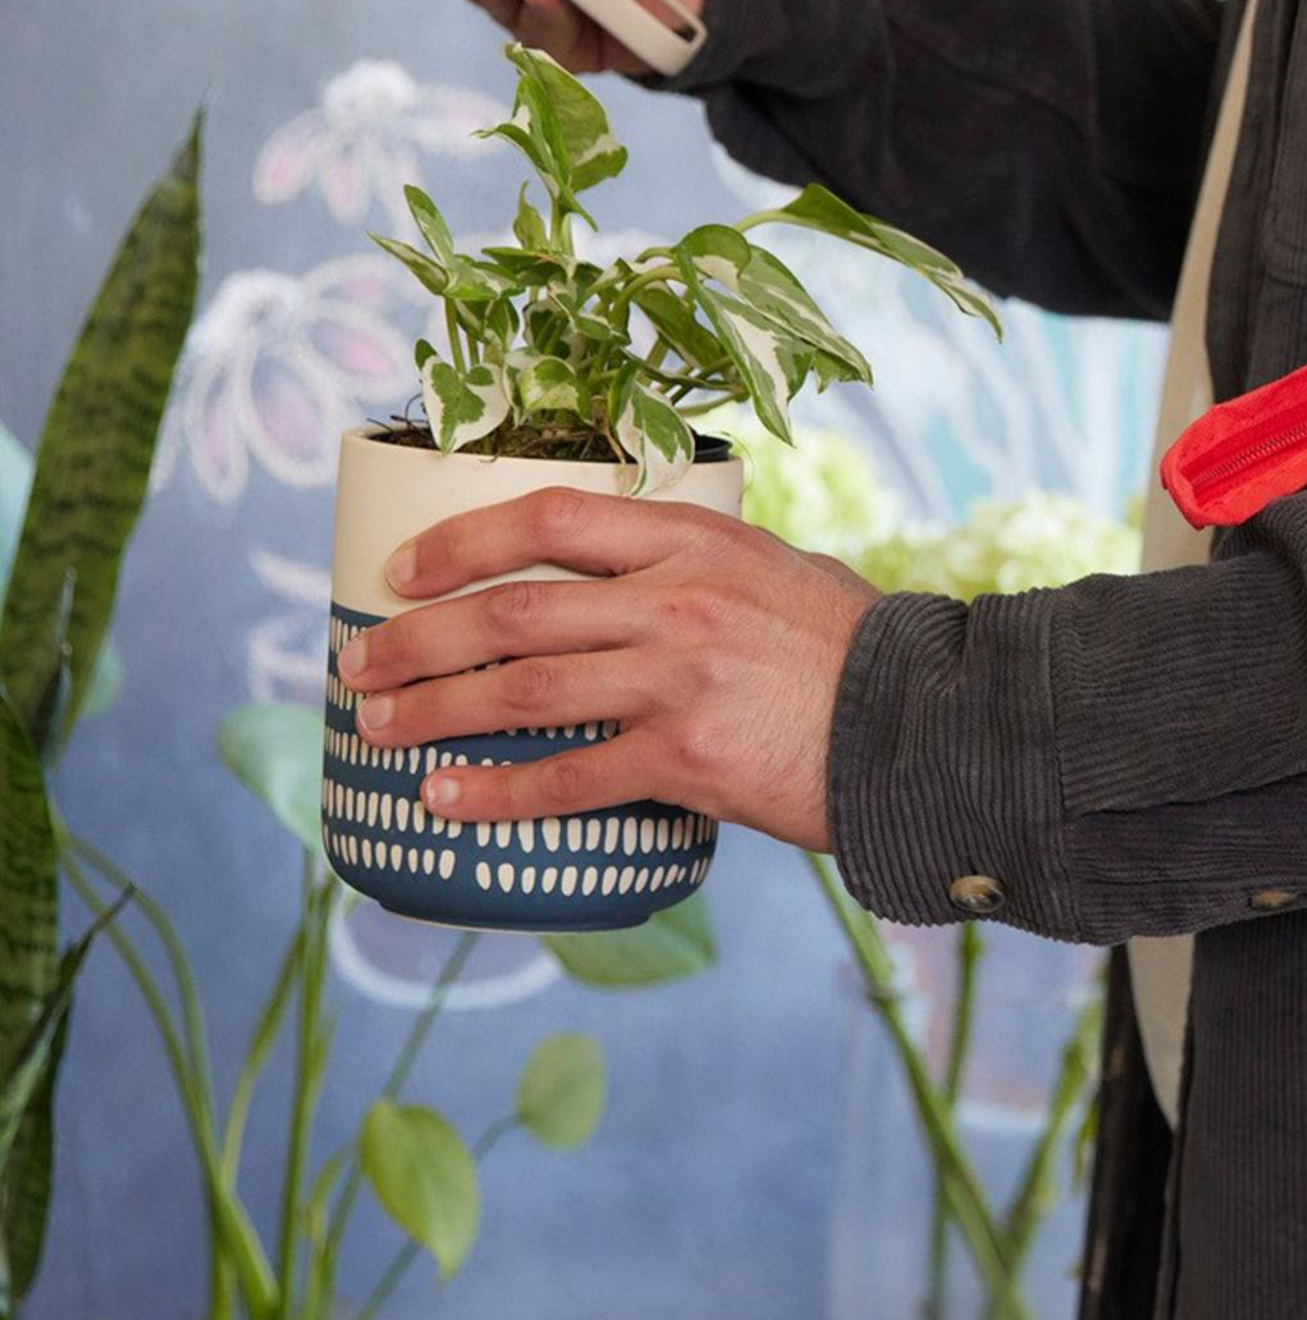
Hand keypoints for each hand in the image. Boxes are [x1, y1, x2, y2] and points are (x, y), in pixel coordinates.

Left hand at [338, 488, 876, 852]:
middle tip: (362, 666)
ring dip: (432, 712)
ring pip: (519, 690)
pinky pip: (567, 776)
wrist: (930, 726)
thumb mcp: (781, 574)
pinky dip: (494, 792)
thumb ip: (702, 573)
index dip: (459, 540)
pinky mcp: (689, 756)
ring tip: (380, 731)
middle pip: (510, 611)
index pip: (550, 519)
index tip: (400, 569)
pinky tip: (445, 800)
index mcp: (698, 542)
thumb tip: (626, 585)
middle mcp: (679, 600)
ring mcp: (680, 678)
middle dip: (416, 639)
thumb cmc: (859, 653)